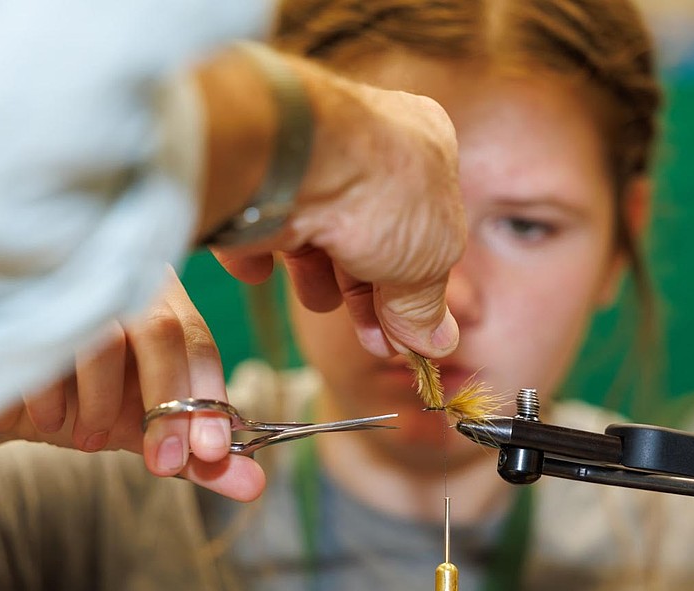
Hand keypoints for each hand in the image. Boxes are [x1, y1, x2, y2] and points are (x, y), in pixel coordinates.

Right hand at [0, 268, 265, 500]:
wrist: (0, 397)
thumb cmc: (85, 404)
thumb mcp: (145, 430)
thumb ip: (198, 457)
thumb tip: (254, 486)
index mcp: (162, 301)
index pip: (198, 341)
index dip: (209, 397)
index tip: (211, 453)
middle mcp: (122, 280)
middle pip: (161, 332)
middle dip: (167, 404)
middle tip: (163, 465)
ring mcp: (70, 283)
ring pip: (105, 338)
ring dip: (103, 403)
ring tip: (92, 442)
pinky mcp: (18, 301)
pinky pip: (44, 345)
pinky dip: (53, 396)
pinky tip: (50, 422)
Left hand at [213, 58, 464, 359]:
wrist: (292, 161)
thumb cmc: (380, 191)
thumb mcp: (431, 258)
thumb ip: (428, 303)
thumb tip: (436, 341)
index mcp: (424, 147)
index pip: (427, 224)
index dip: (419, 283)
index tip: (410, 331)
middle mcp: (365, 147)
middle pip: (371, 237)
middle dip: (369, 296)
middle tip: (374, 341)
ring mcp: (307, 165)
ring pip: (316, 237)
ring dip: (318, 281)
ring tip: (318, 298)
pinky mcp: (256, 185)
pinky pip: (257, 230)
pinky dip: (257, 257)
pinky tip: (261, 269)